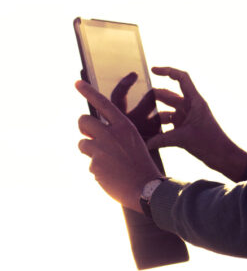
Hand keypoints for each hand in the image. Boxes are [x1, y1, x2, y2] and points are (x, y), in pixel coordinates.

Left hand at [76, 80, 163, 211]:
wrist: (145, 188)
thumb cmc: (140, 164)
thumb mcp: (133, 142)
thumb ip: (115, 133)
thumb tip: (93, 131)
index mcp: (124, 125)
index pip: (103, 103)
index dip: (89, 91)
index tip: (76, 83)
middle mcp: (111, 133)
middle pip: (84, 120)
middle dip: (84, 128)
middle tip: (90, 135)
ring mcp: (101, 148)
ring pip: (82, 142)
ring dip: (90, 151)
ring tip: (107, 161)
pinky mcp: (94, 163)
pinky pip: (89, 162)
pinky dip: (97, 169)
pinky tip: (110, 174)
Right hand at [146, 67, 246, 181]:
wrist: (222, 156)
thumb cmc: (210, 143)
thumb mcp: (183, 139)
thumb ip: (161, 140)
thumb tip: (143, 143)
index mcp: (195, 101)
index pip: (182, 78)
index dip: (167, 71)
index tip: (152, 70)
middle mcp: (191, 106)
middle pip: (169, 95)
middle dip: (153, 96)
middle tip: (138, 102)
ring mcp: (188, 117)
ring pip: (167, 109)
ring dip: (155, 113)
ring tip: (138, 118)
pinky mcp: (185, 128)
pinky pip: (168, 123)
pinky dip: (159, 126)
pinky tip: (146, 132)